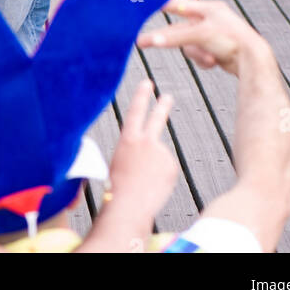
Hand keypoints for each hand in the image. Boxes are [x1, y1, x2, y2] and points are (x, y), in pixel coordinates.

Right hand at [104, 81, 176, 231]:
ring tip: (144, 184)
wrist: (128, 206)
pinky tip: (154, 187)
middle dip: (162, 106)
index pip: (135, 111)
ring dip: (155, 170)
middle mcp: (146, 141)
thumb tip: (149, 156)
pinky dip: (162, 179)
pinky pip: (168, 171)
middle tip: (168, 96)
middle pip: (157, 119)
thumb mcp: (119, 163)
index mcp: (128, 138)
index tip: (148, 82)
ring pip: (161, 158)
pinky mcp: (171, 165)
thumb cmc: (118, 189)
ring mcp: (160, 152)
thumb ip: (134, 152)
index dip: (142, 96)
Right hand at [138, 0, 264, 76]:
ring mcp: (213, 36)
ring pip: (189, 46)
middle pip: (181, 30)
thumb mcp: (199, 35)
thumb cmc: (231, 39)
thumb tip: (152, 40)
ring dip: (196, 54)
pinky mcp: (216, 50)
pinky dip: (203, 61)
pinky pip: (199, 56)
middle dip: (176, 40)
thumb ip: (175, 37)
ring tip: (209, 59)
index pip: (178, 4)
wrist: (253, 60)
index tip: (143, 5)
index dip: (161, 5)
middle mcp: (210, 19)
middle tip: (142, 42)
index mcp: (208, 8)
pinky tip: (213, 63)